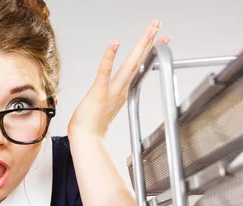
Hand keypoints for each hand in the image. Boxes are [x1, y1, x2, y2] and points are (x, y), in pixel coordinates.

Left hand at [67, 20, 169, 139]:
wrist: (86, 141)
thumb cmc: (91, 127)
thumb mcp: (103, 110)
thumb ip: (109, 102)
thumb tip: (111, 100)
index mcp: (121, 91)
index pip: (137, 67)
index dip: (147, 52)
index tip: (159, 40)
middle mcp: (120, 89)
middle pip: (138, 61)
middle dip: (149, 41)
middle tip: (158, 25)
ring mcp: (111, 90)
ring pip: (129, 63)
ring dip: (141, 45)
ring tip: (151, 29)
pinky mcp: (98, 92)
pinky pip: (104, 72)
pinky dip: (110, 58)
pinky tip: (115, 44)